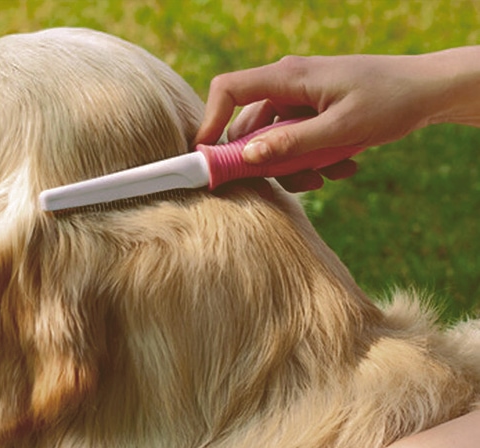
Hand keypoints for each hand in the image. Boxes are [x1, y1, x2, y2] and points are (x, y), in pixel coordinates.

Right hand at [194, 47, 479, 191]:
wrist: (429, 90)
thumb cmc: (389, 100)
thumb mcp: (342, 129)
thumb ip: (293, 143)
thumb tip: (249, 158)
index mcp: (289, 77)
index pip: (229, 89)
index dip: (210, 121)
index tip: (208, 156)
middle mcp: (287, 85)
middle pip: (249, 127)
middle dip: (265, 161)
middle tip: (297, 181)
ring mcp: (298, 99)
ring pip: (272, 141)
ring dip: (294, 165)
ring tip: (329, 174)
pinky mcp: (310, 113)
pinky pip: (293, 141)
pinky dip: (310, 159)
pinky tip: (342, 166)